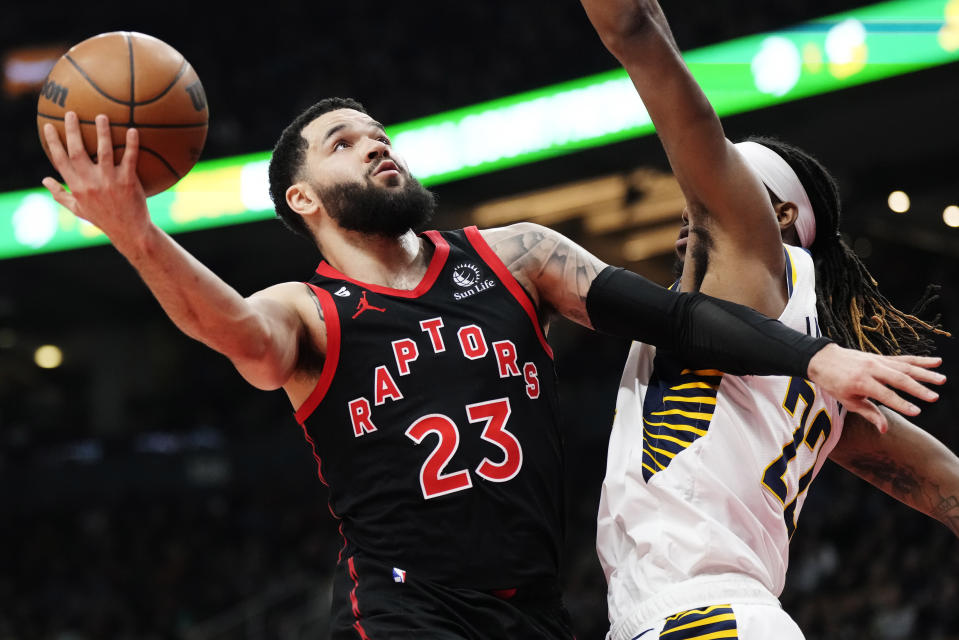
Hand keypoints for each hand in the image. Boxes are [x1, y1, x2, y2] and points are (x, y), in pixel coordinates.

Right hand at [41, 111, 150, 244]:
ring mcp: (110, 181)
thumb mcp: (79, 209)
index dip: (53, 142)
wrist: (130, 232)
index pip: (60, 161)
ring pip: (104, 151)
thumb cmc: (104, 219)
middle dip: (72, 131)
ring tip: (101, 116)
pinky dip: (131, 144)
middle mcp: (91, 183)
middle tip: (72, 113)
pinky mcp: (129, 182)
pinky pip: (130, 158)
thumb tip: (45, 179)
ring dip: (102, 132)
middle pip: (77, 152)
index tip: (48, 126)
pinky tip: (132, 130)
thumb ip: (61, 194)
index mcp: (77, 187)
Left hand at [807, 343, 945, 432]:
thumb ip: (869, 413)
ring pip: (905, 366)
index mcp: (860, 382)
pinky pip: (903, 359)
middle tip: (934, 397)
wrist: (823, 359)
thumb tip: (885, 429)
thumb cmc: (834, 383)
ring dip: (925, 373)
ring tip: (942, 380)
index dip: (900, 404)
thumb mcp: (847, 401)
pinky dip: (920, 360)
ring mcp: (877, 361)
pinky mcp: (881, 357)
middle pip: (898, 379)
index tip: (916, 412)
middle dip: (917, 389)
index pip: (884, 395)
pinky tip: (936, 362)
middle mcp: (870, 369)